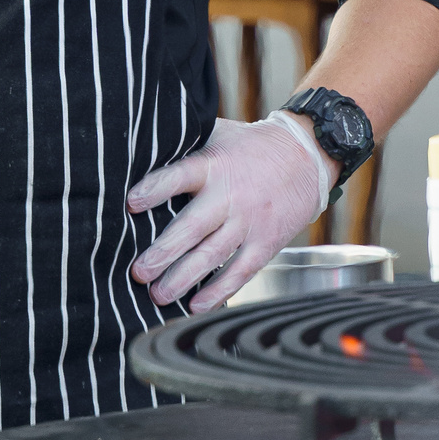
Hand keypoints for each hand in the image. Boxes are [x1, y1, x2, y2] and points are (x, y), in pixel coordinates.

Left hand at [127, 115, 329, 311]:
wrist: (307, 157)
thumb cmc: (251, 147)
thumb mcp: (218, 134)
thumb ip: (186, 143)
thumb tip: (142, 148)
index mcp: (213, 166)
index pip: (180, 176)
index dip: (156, 189)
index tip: (131, 203)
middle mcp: (230, 196)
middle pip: (193, 226)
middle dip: (164, 252)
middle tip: (139, 272)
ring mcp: (249, 222)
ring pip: (213, 255)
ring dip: (184, 277)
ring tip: (159, 295)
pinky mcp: (265, 243)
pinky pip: (240, 271)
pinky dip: (219, 291)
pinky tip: (196, 306)